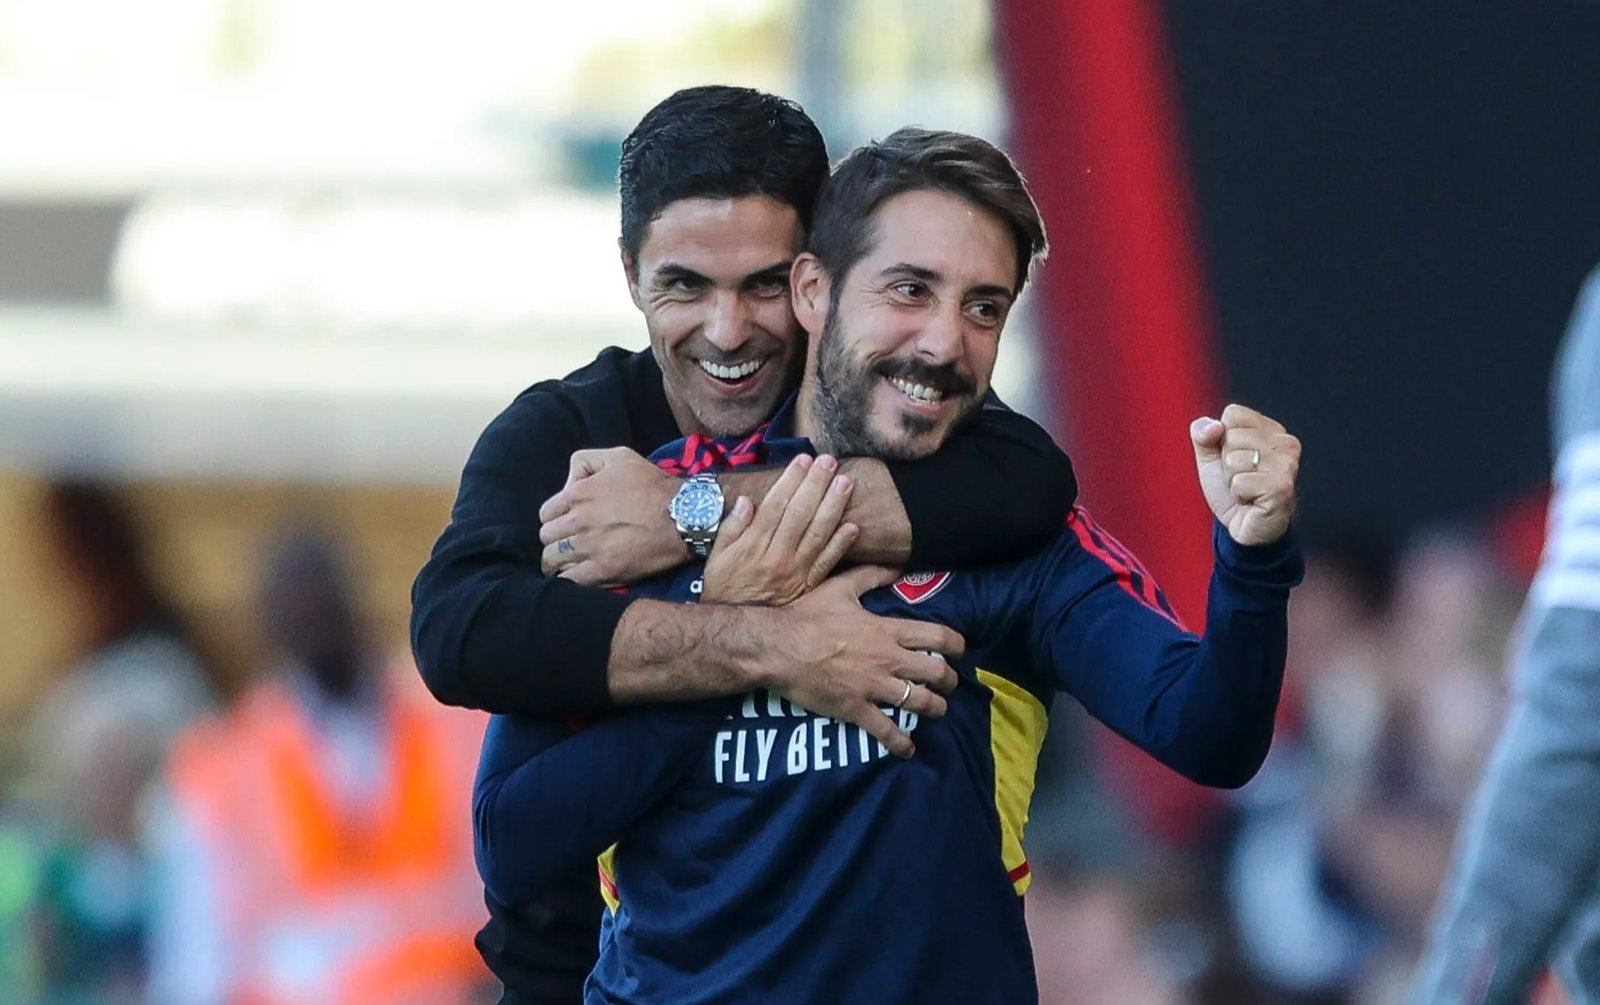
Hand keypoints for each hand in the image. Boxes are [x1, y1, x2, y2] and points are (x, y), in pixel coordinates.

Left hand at [539, 448, 683, 585]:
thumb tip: (568, 482)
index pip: (546, 513)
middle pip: (546, 537)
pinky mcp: (603, 570)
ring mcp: (589, 547)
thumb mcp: (619, 457)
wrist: (684, 516)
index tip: (566, 524)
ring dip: (557, 561)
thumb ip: (585, 461)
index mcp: (578, 493)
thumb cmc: (653, 485)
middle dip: (555, 539)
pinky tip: (577, 575)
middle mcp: (579, 520)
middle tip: (568, 543)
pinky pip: (569, 580)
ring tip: (568, 562)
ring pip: (552, 559)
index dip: (555, 519)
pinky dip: (568, 579)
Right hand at [702, 453, 857, 604]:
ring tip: (846, 483)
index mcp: (753, 546)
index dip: (791, 481)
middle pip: (800, 515)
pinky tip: (854, 526)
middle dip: (816, 485)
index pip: (776, 506)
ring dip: (833, 507)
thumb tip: (747, 501)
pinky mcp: (809, 587)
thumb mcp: (716, 559)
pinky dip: (841, 545)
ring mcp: (796, 573)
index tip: (803, 460)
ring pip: (818, 534)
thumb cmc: (724, 590)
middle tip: (829, 462)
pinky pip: (828, 563)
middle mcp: (777, 557)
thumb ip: (731, 529)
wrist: (735, 632)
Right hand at [754, 565, 963, 757]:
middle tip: (949, 682)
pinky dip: (900, 742)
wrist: (778, 648)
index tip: (960, 650)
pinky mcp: (855, 709)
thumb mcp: (841, 588)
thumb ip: (871, 576)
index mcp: (886, 631)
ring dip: (935, 708)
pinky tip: (908, 748)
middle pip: (935, 672)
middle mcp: (887, 660)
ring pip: (919, 702)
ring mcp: (873, 687)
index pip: (936, 637)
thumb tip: (897, 567)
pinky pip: (885, 730)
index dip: (956, 644)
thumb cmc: (807, 615)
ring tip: (937, 709)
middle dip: (949, 679)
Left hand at [1190, 403, 1300, 545]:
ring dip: (1232, 480)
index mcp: (1271, 429)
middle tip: (1241, 478)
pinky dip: (1238, 494)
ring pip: (1234, 459)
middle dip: (1226, 462)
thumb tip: (1214, 427)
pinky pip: (1240, 482)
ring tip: (1247, 490)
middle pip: (1232, 436)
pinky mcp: (1282, 487)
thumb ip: (1202, 433)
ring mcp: (1288, 464)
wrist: (1244, 526)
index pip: (1233, 414)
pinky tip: (1251, 501)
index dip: (1222, 439)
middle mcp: (1286, 442)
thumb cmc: (1231, 489)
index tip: (1235, 458)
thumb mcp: (1209, 456)